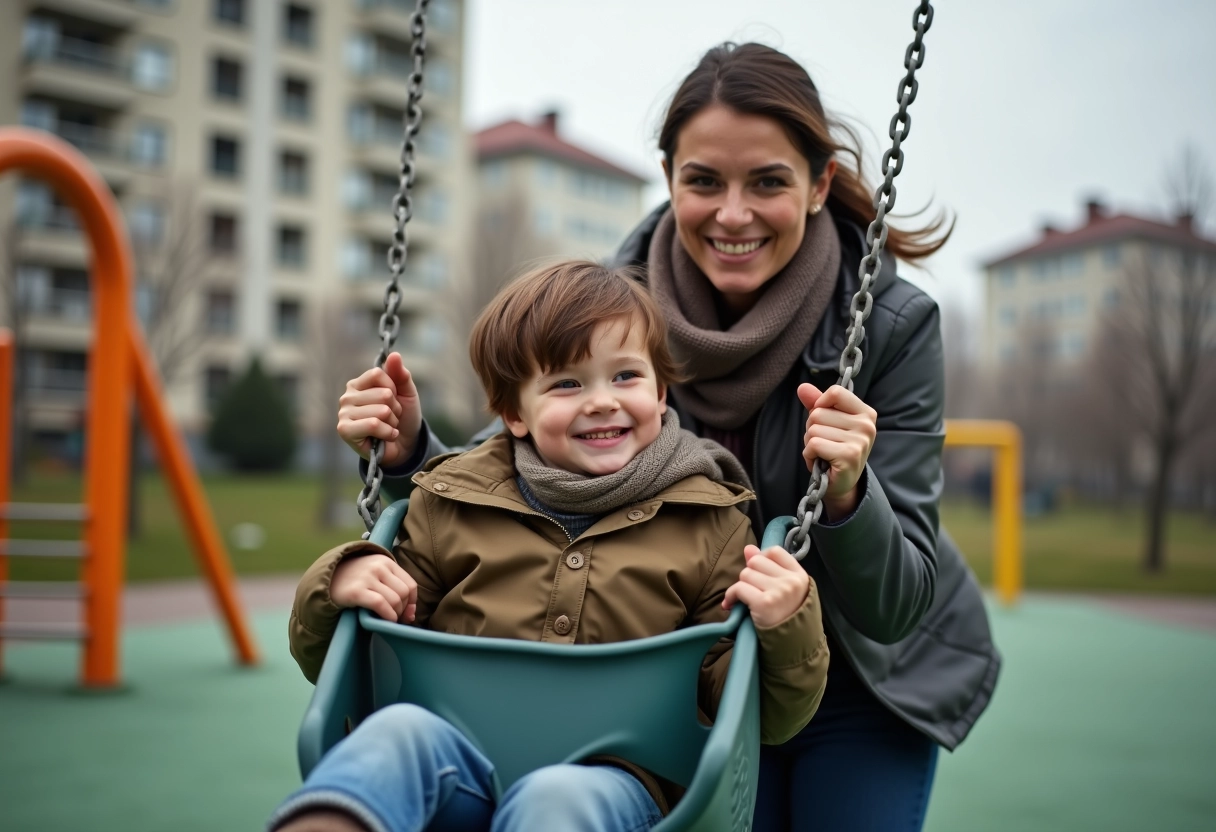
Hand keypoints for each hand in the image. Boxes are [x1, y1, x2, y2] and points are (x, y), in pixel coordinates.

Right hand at [331, 553, 417, 622]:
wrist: (325, 581)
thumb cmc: (354, 581)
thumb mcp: (376, 577)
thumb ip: (394, 589)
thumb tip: (412, 615)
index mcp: (385, 561)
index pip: (410, 585)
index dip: (412, 603)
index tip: (406, 614)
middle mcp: (378, 566)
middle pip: (404, 593)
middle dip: (403, 610)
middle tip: (395, 618)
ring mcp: (367, 577)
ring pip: (395, 600)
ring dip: (395, 615)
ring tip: (387, 619)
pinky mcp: (356, 591)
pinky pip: (381, 605)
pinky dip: (388, 616)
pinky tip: (384, 621)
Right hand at [337, 352, 422, 467]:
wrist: (404, 446)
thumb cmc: (402, 418)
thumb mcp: (407, 394)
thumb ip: (401, 374)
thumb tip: (394, 355)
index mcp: (358, 384)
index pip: (379, 374)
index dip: (394, 388)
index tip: (394, 400)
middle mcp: (347, 397)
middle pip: (383, 394)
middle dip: (395, 409)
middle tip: (390, 418)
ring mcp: (344, 414)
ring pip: (381, 411)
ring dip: (392, 422)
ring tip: (387, 427)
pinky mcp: (344, 430)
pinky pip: (373, 424)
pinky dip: (387, 432)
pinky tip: (385, 437)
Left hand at [723, 545, 810, 628]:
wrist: (791, 645)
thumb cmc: (787, 616)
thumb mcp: (785, 589)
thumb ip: (769, 567)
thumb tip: (748, 548)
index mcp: (799, 575)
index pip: (774, 551)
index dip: (762, 559)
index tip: (759, 574)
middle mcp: (791, 581)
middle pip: (756, 561)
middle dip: (750, 574)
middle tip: (753, 590)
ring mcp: (778, 591)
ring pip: (746, 574)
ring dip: (741, 586)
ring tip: (746, 599)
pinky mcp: (764, 603)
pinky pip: (739, 588)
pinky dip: (731, 596)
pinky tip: (732, 604)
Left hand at [797, 383, 876, 519]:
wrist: (841, 484)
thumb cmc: (834, 450)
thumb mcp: (827, 423)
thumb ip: (816, 403)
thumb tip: (802, 387)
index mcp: (865, 412)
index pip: (835, 392)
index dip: (820, 405)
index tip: (825, 421)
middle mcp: (866, 425)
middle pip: (818, 412)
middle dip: (812, 429)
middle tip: (825, 444)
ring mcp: (860, 440)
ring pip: (814, 429)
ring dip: (810, 444)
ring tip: (823, 454)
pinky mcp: (849, 455)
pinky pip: (814, 444)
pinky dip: (809, 455)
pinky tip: (821, 462)